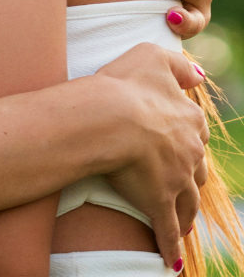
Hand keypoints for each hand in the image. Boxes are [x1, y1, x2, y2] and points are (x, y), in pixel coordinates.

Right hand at [97, 43, 208, 270]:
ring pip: (188, 200)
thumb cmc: (125, 83)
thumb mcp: (152, 56)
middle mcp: (190, 151)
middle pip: (196, 169)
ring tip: (184, 222)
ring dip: (187, 211)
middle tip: (182, 184)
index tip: (179, 142)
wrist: (111, 117)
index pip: (194, 129)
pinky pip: (167, 229)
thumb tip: (200, 73)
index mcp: (188, 118)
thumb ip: (178, 64)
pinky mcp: (159, 202)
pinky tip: (173, 261)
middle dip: (190, 177)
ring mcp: (177, 180)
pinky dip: (170, 246)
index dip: (186, 135)